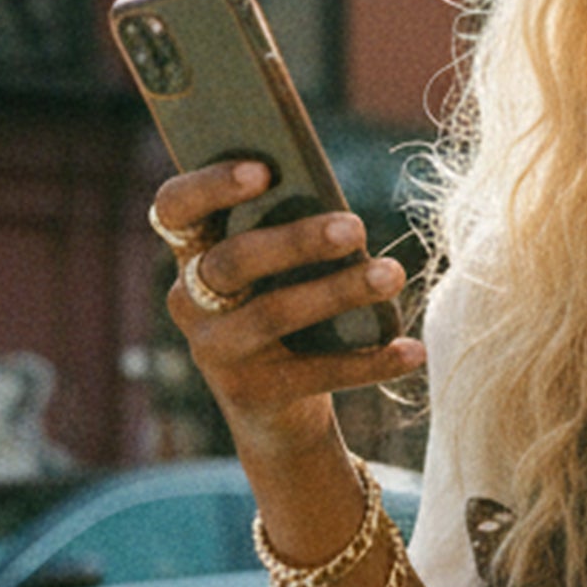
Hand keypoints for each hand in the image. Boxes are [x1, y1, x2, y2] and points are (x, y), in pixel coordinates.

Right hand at [150, 159, 418, 464]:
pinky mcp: (251, 395)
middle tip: (355, 227)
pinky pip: (314, 374)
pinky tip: (411, 351)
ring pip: (272, 314)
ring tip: (393, 274)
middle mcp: (189, 302)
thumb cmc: (287, 315)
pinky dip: (369, 362)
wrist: (279, 416)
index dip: (210, 185)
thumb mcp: (279, 272)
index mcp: (191, 254)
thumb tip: (345, 217)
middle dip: (295, 239)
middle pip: (232, 260)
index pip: (175, 208)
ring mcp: (215, 352)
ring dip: (338, 291)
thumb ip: (289, 233)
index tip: (263, 170)